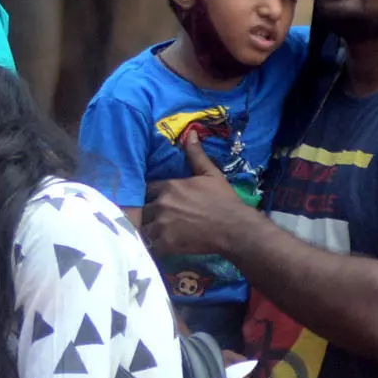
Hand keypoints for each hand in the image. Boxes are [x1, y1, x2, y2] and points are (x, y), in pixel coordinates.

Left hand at [141, 142, 257, 259]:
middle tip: (157, 220)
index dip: (150, 196)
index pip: (146, 190)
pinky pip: (150, 244)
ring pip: (143, 227)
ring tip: (157, 233)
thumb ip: (196, 155)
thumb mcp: (211, 174)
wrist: (235, 228)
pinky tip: (160, 245)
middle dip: (148, 214)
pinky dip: (152, 245)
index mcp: (168, 187)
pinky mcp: (165, 243)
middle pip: (142, 208)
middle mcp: (161, 204)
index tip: (156, 201)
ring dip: (148, 230)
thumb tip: (190, 132)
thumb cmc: (224, 201)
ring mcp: (161, 224)